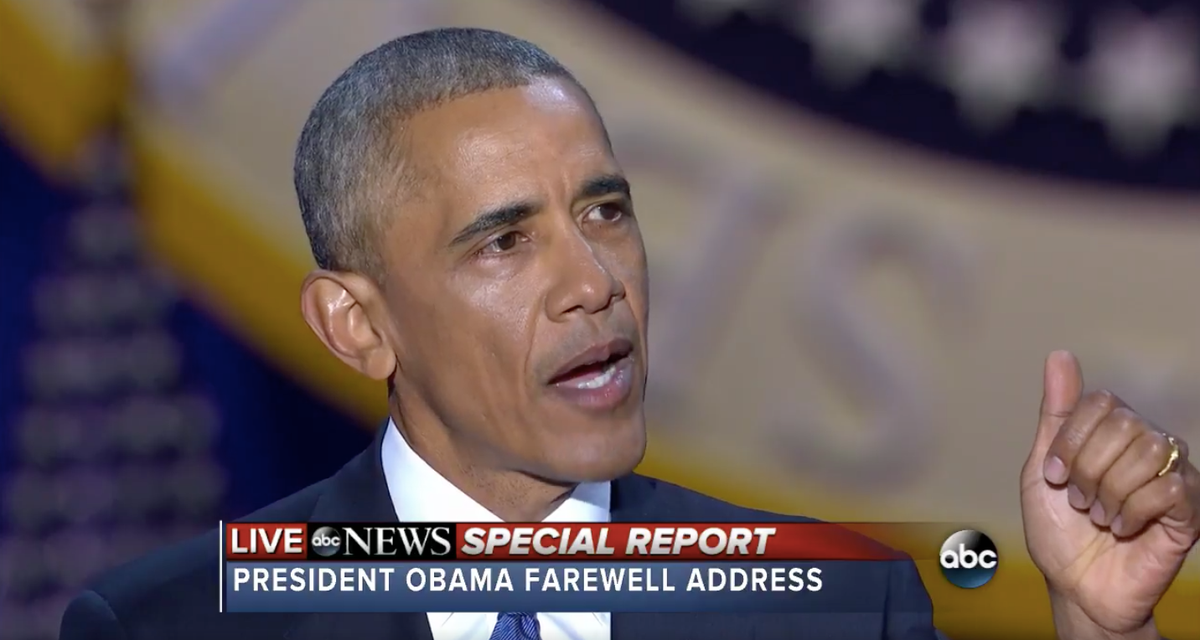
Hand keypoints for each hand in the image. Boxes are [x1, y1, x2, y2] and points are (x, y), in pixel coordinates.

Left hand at [1021, 351, 1199, 638]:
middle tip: (1081, 501)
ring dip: (1110, 491)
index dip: (1071, 442)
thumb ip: (1055, 414)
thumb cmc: (1060, 530)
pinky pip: (1169, 488)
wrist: (1076, 585)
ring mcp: (1171, 474)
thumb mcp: (1043, 468)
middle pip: (1124, 425)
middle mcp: (1147, 444)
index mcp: (1111, 430)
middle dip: (1089, 469)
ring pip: (1149, 452)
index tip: (1056, 476)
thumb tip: (1060, 356)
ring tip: (1102, 515)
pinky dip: (1133, 511)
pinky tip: (1124, 527)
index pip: (1100, 402)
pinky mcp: (1188, 509)